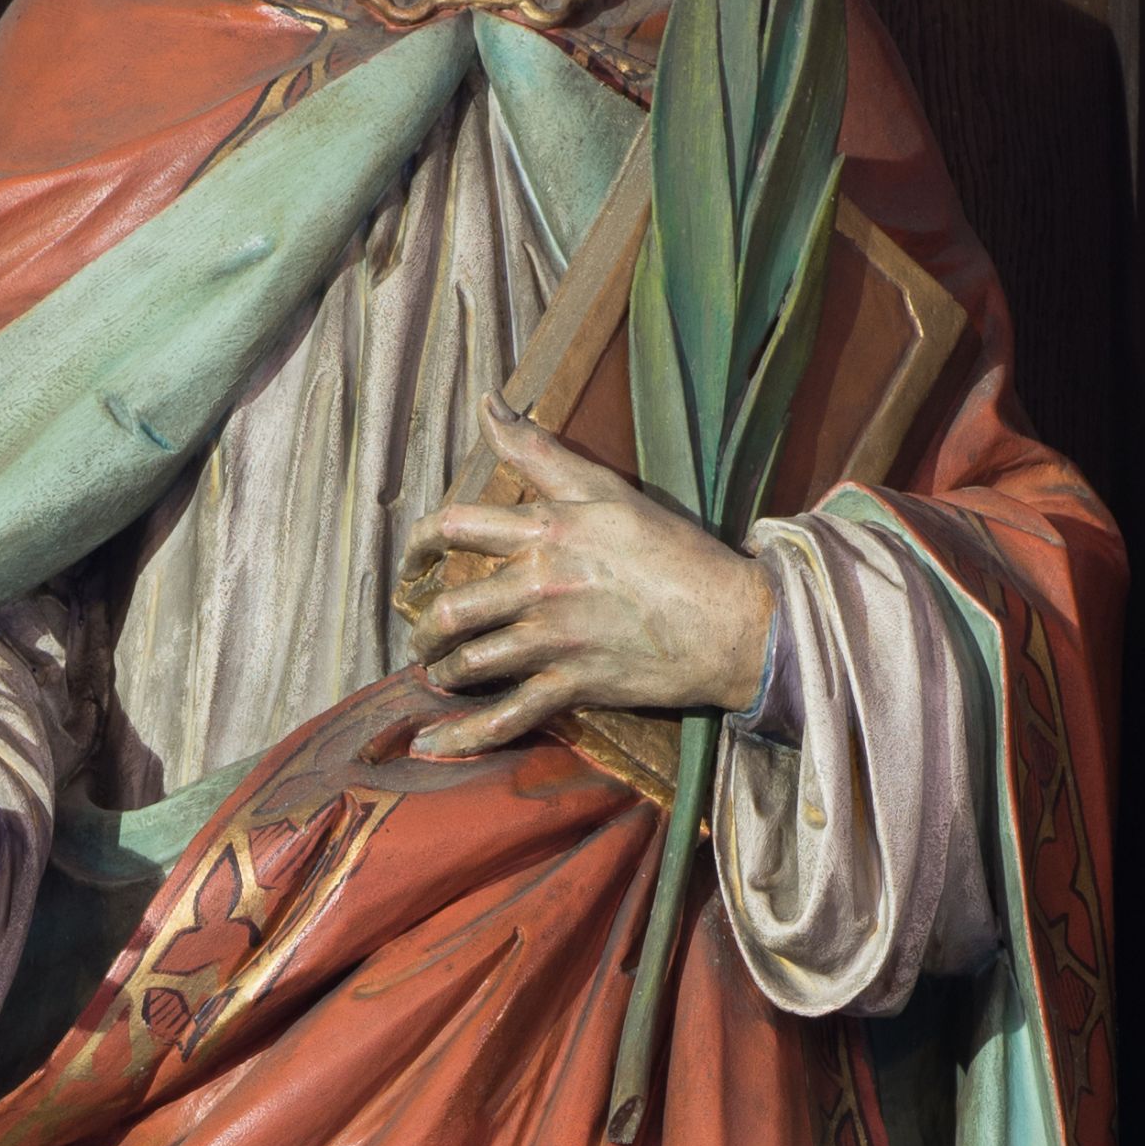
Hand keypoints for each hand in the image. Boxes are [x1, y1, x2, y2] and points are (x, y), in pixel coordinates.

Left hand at [407, 412, 773, 754]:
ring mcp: (553, 639)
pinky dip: (466, 736)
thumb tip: (487, 401)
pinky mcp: (572, 685)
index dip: (419, 544)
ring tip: (438, 671)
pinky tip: (433, 745)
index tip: (414, 558)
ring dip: (442, 670)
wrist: (731, 621)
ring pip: (469, 662)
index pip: (455, 527)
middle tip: (422, 632)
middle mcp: (540, 584)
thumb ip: (540, 451)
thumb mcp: (608, 489)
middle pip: (451, 608)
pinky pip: (507, 717)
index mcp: (547, 530)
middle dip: (424, 626)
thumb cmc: (674, 551)